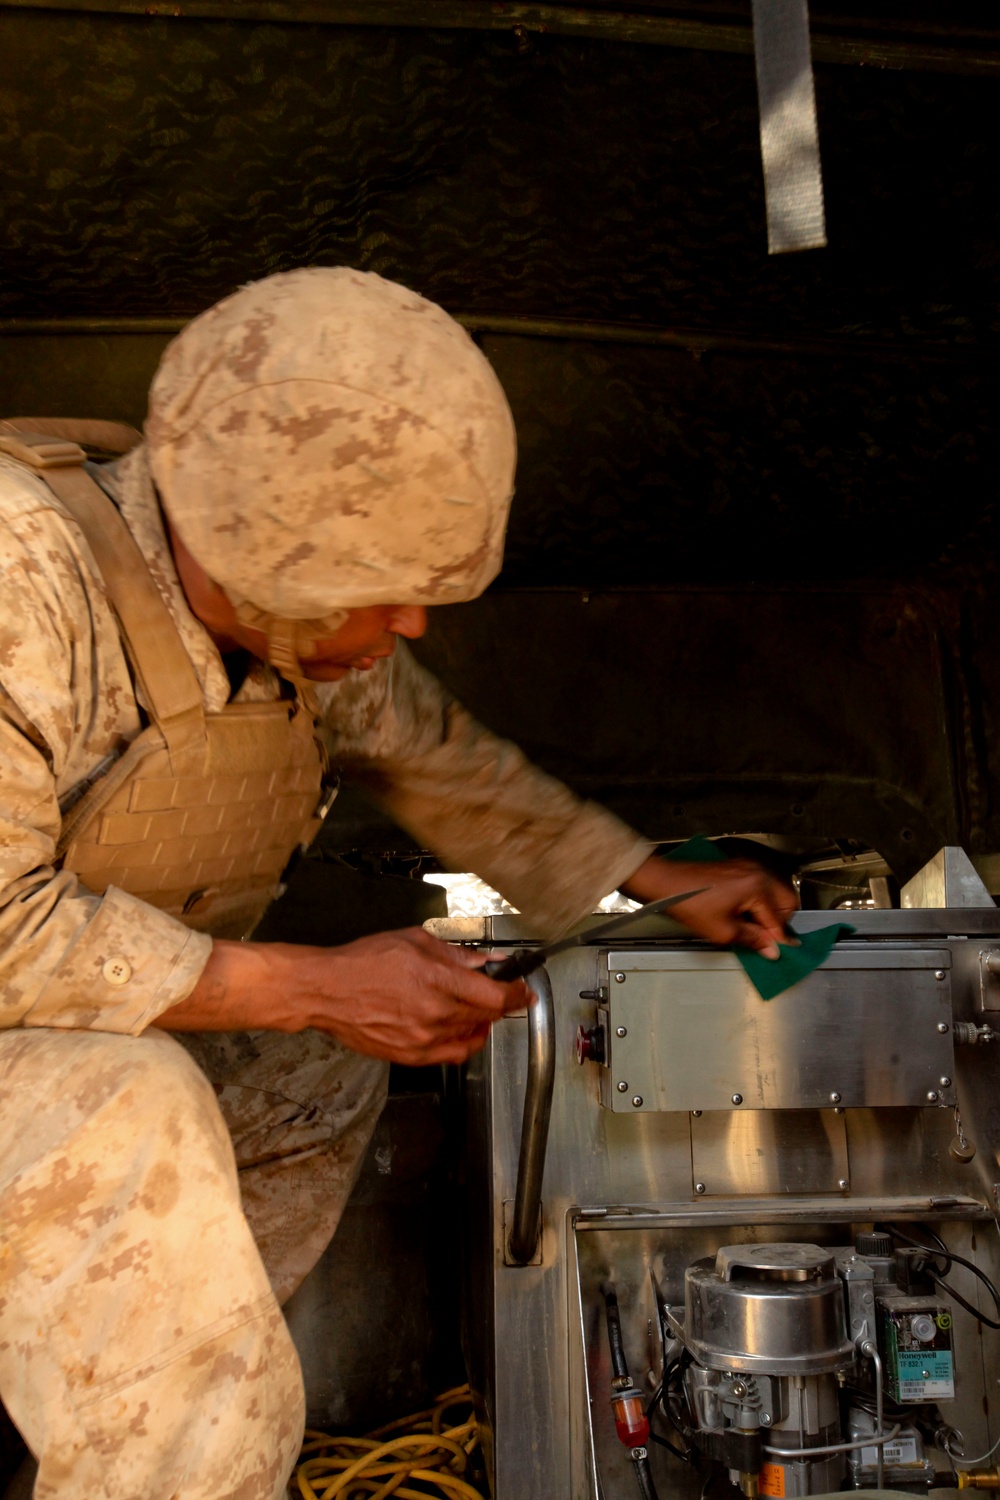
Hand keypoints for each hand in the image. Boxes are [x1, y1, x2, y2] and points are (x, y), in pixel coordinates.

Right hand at [300, 927, 529, 1064]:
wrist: (327, 990)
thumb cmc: (365, 961)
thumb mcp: (415, 942)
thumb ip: (457, 954)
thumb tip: (489, 961)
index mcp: (438, 980)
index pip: (495, 995)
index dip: (517, 994)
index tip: (524, 991)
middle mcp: (434, 1013)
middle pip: (486, 1016)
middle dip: (501, 1005)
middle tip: (504, 994)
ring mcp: (423, 1038)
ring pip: (471, 1035)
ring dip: (481, 1022)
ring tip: (478, 1010)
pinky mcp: (411, 1056)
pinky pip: (452, 1055)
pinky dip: (465, 1043)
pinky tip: (463, 1031)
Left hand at [622, 856, 797, 958]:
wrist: (666, 883)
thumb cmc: (690, 904)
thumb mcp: (723, 931)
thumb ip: (753, 940)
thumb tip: (772, 949)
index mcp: (757, 886)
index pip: (778, 919)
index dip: (778, 939)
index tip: (777, 952)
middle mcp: (757, 872)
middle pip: (786, 901)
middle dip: (778, 921)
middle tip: (764, 938)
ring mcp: (748, 868)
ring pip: (774, 893)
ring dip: (768, 912)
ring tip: (750, 927)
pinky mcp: (738, 868)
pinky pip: (760, 886)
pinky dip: (758, 901)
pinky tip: (742, 914)